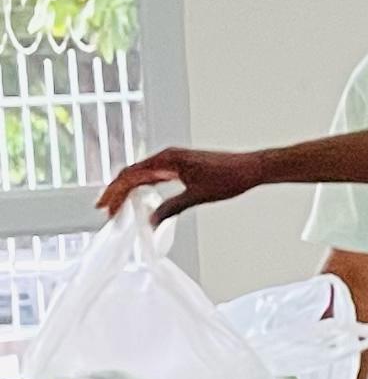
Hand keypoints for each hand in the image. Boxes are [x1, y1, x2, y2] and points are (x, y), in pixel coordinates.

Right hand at [97, 147, 267, 219]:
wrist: (252, 168)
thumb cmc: (230, 177)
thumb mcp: (197, 196)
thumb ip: (171, 208)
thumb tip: (151, 222)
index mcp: (168, 159)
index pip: (131, 176)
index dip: (114, 192)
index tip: (104, 207)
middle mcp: (168, 156)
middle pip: (132, 174)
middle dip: (116, 192)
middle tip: (105, 210)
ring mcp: (174, 160)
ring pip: (142, 174)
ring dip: (128, 190)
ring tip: (117, 207)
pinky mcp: (181, 166)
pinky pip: (154, 175)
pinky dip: (142, 187)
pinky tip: (138, 199)